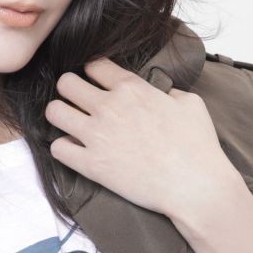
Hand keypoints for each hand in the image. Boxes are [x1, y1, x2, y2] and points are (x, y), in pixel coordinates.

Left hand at [44, 56, 239, 219]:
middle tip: (77, 100)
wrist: (197, 188)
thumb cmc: (198, 146)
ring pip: (54, 111)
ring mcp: (97, 135)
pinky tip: (74, 150)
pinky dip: (63, 148)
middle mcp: (108, 106)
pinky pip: (58, 148)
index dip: (93, 72)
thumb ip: (168, 91)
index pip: (93, 65)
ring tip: (69, 122)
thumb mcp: (190, 103)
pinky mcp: (92, 164)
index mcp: (131, 88)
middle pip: (65, 83)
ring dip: (60, 115)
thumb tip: (161, 93)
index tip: (96, 81)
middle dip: (69, 89)